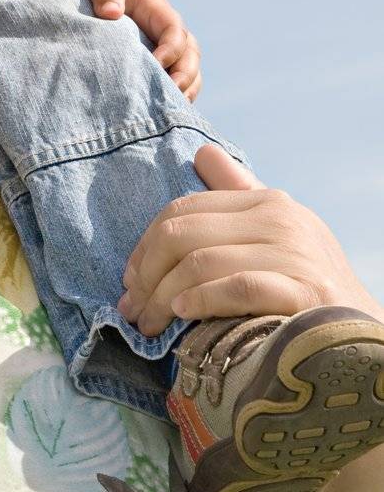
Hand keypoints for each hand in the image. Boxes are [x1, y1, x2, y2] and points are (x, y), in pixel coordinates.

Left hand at [77, 0, 201, 100]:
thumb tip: (111, 13)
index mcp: (159, 11)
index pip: (174, 33)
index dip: (170, 50)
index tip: (155, 64)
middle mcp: (170, 31)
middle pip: (191, 56)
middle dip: (185, 76)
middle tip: (170, 96)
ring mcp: (168, 47)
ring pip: (190, 71)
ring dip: (186, 90)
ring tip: (170, 111)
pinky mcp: (160, 60)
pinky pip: (177, 80)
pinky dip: (176, 96)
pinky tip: (163, 114)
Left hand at [117, 143, 383, 336]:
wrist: (364, 338)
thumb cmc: (310, 287)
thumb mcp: (278, 233)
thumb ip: (238, 195)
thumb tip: (202, 153)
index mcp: (268, 201)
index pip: (184, 209)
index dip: (146, 244)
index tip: (130, 279)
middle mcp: (281, 220)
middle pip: (182, 234)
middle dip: (145, 274)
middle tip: (132, 309)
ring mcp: (294, 255)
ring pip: (199, 263)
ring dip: (161, 298)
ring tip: (148, 324)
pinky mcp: (305, 293)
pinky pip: (236, 288)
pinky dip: (201, 300)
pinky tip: (183, 314)